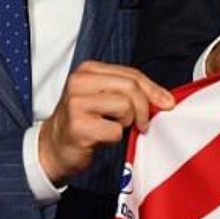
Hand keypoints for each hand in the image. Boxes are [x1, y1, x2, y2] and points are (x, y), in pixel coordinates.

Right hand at [38, 61, 173, 184]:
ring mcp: (76, 104)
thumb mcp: (103, 98)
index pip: (131, 74)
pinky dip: (115, 138)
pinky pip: (115, 130)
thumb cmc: (84, 121)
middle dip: (144, 107)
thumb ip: (129, 92)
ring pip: (125, 106)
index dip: (153, 89)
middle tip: (143, 123)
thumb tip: (164, 99)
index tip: (167, 103)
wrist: (52, 148)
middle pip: (131, 87)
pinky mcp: (78, 126)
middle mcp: (79, 82)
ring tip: (116, 128)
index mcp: (88, 70)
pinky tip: (102, 138)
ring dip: (128, 122)